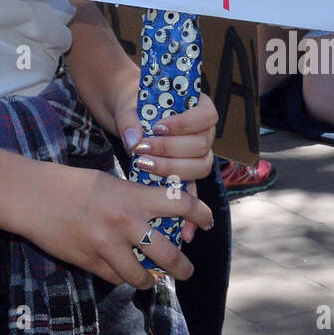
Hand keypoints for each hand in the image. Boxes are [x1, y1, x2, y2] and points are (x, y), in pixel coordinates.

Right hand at [16, 159, 212, 289]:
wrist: (33, 196)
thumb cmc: (70, 184)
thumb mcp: (109, 182)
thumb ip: (134, 199)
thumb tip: (158, 216)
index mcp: (132, 196)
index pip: (180, 204)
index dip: (201, 214)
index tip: (208, 221)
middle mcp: (124, 223)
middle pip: (169, 255)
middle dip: (183, 268)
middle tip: (186, 270)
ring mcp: (106, 246)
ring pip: (142, 277)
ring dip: (150, 280)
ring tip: (152, 278)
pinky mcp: (89, 263)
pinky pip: (116, 279)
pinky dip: (122, 278)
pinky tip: (121, 271)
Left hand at [117, 92, 216, 242]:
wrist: (126, 112)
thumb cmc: (131, 102)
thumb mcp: (128, 104)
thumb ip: (130, 119)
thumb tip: (133, 140)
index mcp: (198, 107)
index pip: (208, 115)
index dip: (185, 124)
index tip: (158, 127)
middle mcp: (204, 133)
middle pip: (201, 148)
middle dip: (171, 152)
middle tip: (142, 150)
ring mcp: (197, 156)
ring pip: (198, 170)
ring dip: (172, 173)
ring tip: (144, 167)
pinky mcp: (184, 176)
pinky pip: (193, 196)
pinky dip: (190, 215)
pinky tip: (185, 232)